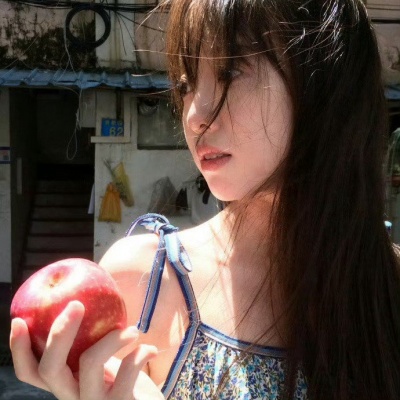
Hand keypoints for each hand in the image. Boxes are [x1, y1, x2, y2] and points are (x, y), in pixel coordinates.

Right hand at [10, 301, 163, 398]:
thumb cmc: (125, 378)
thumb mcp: (104, 358)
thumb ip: (91, 339)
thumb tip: (86, 294)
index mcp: (66, 382)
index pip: (30, 373)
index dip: (19, 349)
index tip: (19, 320)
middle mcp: (73, 395)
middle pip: (50, 369)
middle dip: (59, 332)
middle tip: (77, 304)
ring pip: (89, 364)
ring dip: (112, 338)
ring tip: (133, 330)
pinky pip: (127, 372)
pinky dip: (140, 353)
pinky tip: (149, 350)